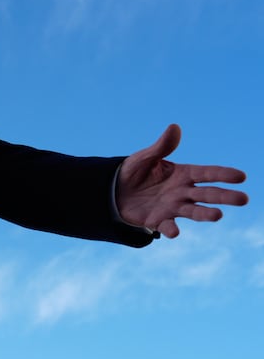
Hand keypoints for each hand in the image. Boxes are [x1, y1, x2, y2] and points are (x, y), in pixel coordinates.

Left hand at [117, 124, 248, 237]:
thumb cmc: (134, 172)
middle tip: (244, 199)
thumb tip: (174, 127)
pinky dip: (171, 229)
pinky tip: (174, 231)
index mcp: (183, 174)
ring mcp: (172, 207)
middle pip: (208, 194)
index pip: (207, 173)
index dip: (223, 174)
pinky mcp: (158, 220)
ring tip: (218, 215)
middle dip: (225, 196)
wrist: (114, 192)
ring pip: (194, 211)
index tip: (241, 176)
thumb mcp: (145, 157)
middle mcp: (182, 192)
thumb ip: (161, 147)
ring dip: (205, 214)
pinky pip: (167, 226)